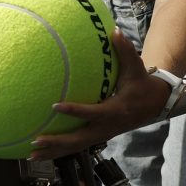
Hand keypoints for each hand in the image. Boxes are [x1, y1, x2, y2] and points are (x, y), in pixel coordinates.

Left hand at [29, 30, 165, 159]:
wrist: (154, 105)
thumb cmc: (141, 84)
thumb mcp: (137, 69)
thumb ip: (126, 51)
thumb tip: (115, 31)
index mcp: (116, 111)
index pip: (93, 112)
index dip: (75, 111)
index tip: (54, 106)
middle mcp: (106, 127)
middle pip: (79, 139)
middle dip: (57, 141)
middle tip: (36, 139)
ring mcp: (101, 135)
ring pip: (75, 147)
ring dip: (53, 152)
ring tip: (30, 154)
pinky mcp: (96, 138)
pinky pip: (75, 147)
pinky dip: (57, 152)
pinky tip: (38, 154)